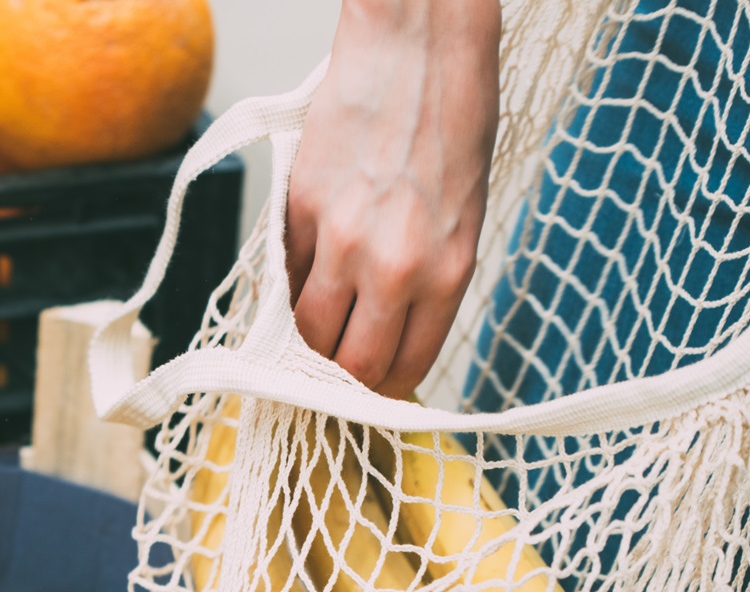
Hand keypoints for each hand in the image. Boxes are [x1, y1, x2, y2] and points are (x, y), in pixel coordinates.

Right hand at [287, 0, 500, 399]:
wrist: (418, 44)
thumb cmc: (453, 118)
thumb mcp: (463, 213)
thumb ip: (429, 277)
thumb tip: (388, 327)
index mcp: (446, 272)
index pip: (402, 366)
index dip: (381, 389)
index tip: (371, 388)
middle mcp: (393, 267)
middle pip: (350, 363)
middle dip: (342, 376)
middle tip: (335, 370)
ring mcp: (341, 239)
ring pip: (308, 329)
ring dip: (307, 339)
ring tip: (314, 329)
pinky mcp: (300, 208)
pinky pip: (286, 272)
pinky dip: (290, 283)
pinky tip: (304, 275)